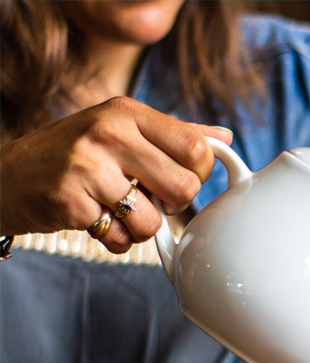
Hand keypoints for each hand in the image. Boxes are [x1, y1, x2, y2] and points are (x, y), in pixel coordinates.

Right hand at [0, 97, 232, 253]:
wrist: (5, 177)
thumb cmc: (75, 155)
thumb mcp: (122, 131)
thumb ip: (175, 135)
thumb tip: (224, 138)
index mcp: (127, 112)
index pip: (197, 149)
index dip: (198, 174)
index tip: (179, 179)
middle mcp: (107, 133)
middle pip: (184, 187)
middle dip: (173, 205)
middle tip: (150, 199)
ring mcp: (85, 167)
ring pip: (153, 220)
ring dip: (140, 228)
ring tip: (117, 210)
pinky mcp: (69, 201)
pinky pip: (121, 239)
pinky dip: (115, 239)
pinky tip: (96, 220)